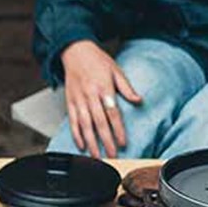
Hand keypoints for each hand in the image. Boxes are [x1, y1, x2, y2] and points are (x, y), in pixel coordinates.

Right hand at [59, 40, 142, 157]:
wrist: (75, 51)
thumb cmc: (97, 60)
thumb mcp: (116, 70)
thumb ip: (127, 88)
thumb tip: (138, 100)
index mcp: (104, 88)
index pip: (112, 113)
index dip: (118, 130)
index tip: (123, 142)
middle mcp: (90, 95)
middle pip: (99, 123)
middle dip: (105, 141)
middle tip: (112, 155)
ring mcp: (78, 100)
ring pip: (84, 125)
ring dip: (90, 142)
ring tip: (96, 155)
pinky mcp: (69, 102)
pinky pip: (72, 121)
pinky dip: (76, 134)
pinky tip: (81, 145)